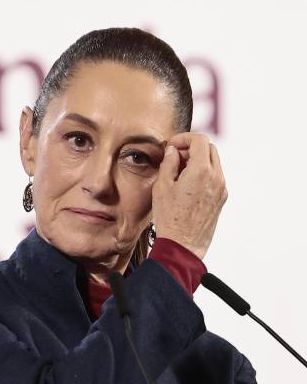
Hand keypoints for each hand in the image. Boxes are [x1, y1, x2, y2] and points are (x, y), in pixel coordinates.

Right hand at [151, 133, 227, 259]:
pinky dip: (203, 174)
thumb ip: (169, 163)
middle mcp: (216, 178)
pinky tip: (187, 185)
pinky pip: (215, 178)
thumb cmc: (169, 219)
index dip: (184, 138)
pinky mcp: (221, 200)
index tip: (172, 146)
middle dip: (192, 147)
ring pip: (213, 163)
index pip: (199, 140)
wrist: (182, 245)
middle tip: (176, 157)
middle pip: (209, 149)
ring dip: (198, 161)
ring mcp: (221, 189)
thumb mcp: (162, 186)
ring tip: (179, 172)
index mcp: (201, 171)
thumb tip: (173, 151)